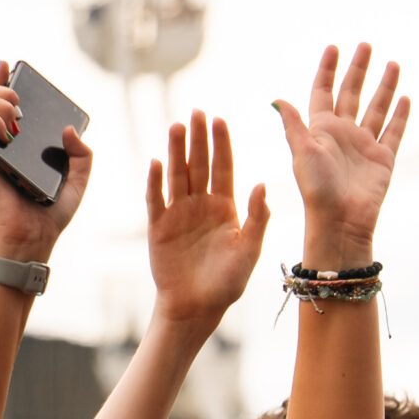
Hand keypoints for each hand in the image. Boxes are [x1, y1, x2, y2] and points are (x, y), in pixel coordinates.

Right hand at [0, 61, 92, 263]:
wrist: (32, 235)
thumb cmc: (50, 211)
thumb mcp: (78, 179)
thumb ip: (82, 154)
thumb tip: (70, 129)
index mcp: (18, 141)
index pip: (3, 102)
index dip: (3, 79)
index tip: (11, 66)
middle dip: (3, 88)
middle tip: (20, 105)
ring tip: (15, 122)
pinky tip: (7, 132)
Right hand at [146, 111, 270, 331]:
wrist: (197, 307)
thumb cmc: (227, 283)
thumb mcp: (249, 250)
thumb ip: (257, 218)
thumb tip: (263, 185)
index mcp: (225, 208)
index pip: (223, 168)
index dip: (221, 144)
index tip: (220, 119)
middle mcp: (201, 205)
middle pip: (199, 165)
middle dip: (198, 138)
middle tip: (196, 111)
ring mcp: (178, 213)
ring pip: (177, 175)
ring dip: (176, 151)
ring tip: (177, 126)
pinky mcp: (158, 225)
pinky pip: (156, 198)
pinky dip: (155, 180)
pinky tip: (157, 162)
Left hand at [274, 44, 408, 268]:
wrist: (341, 220)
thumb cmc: (316, 189)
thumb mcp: (302, 152)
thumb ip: (294, 125)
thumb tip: (277, 99)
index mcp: (320, 129)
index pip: (323, 91)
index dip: (327, 70)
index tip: (333, 48)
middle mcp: (343, 133)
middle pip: (352, 93)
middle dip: (359, 69)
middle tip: (366, 45)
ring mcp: (365, 145)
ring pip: (376, 107)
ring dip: (384, 86)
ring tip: (392, 64)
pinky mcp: (383, 159)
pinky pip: (394, 132)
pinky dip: (400, 116)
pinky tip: (405, 98)